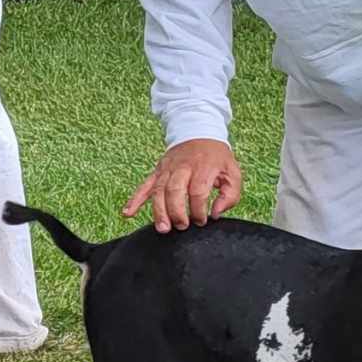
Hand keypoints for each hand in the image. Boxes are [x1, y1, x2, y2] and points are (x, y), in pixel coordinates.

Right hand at [123, 139, 241, 232]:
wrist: (199, 132)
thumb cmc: (217, 157)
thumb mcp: (233, 173)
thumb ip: (230, 195)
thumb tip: (216, 213)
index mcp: (202, 167)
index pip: (197, 191)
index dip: (198, 209)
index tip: (202, 220)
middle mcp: (182, 167)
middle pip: (174, 190)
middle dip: (176, 211)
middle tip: (182, 226)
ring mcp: (167, 169)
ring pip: (158, 191)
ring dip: (158, 211)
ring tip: (162, 228)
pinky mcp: (157, 171)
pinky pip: (144, 186)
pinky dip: (135, 200)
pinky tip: (128, 213)